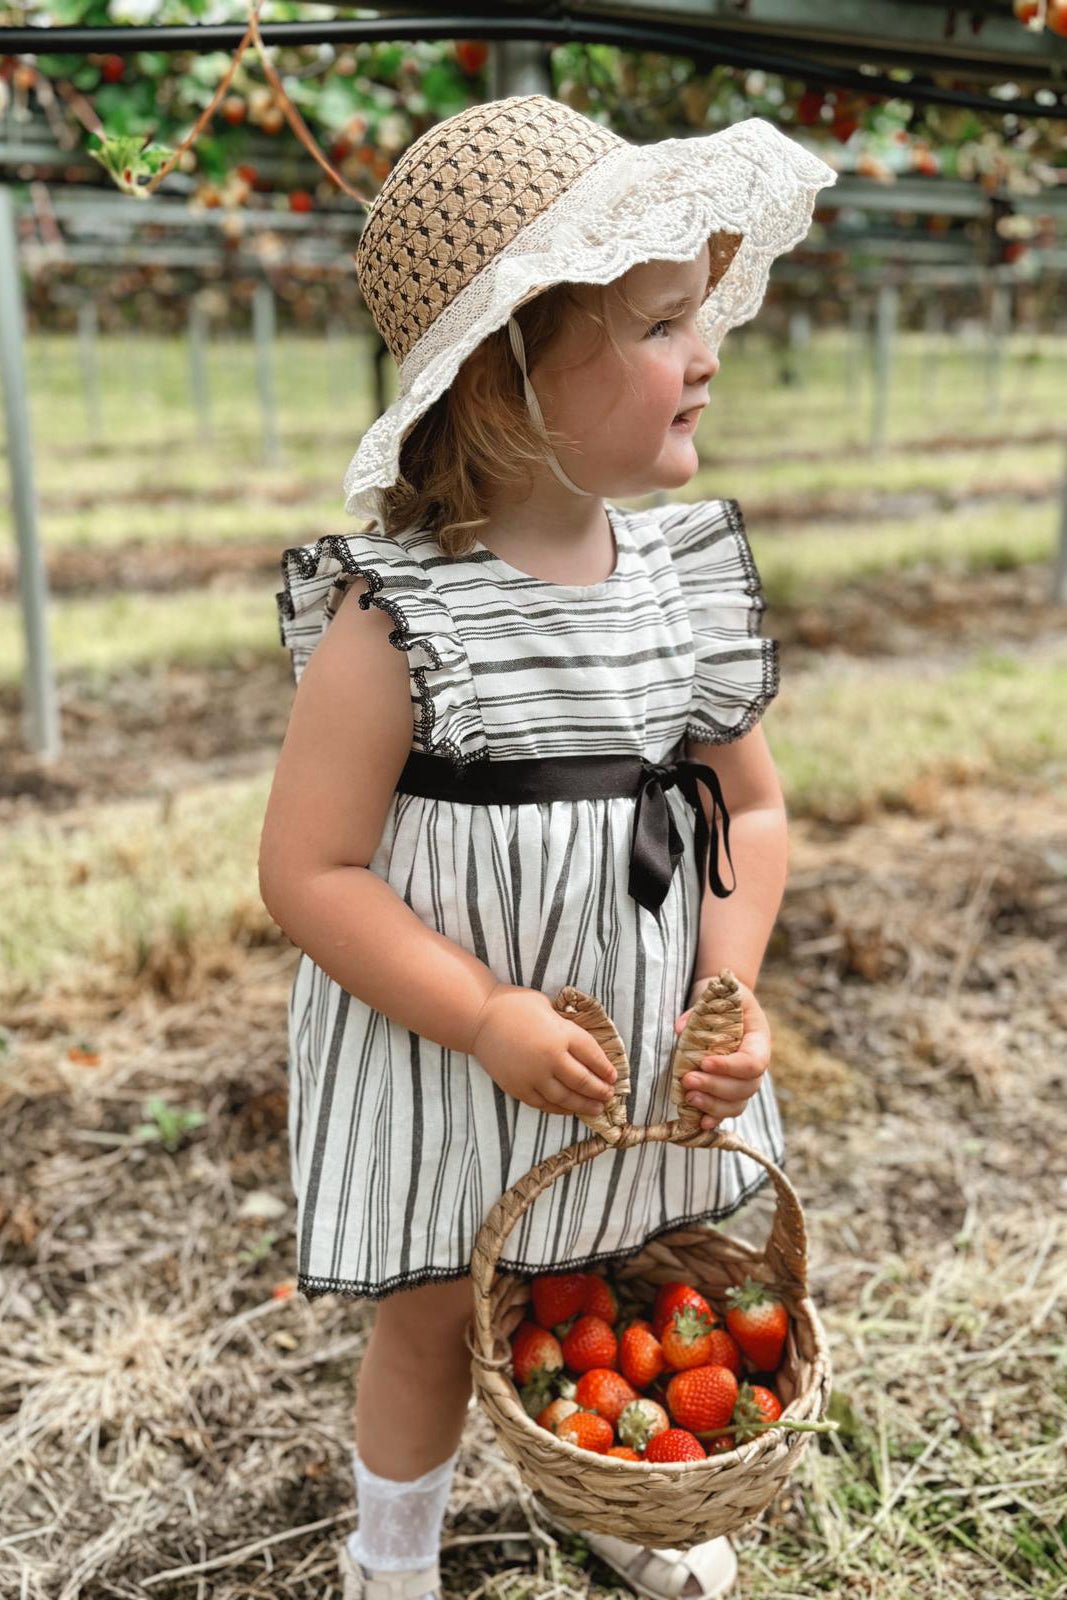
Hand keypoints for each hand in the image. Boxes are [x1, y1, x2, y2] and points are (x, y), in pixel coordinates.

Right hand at [469, 982, 618, 1118]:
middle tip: (609, 1096)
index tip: (614, 1076)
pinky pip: (544, 1104)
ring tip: (596, 1108)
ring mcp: (533, 1076)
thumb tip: (584, 1048)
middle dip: (600, 1090)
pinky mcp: (518, 1087)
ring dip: (584, 1104)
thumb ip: (566, 1028)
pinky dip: (560, 1109)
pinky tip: (570, 1109)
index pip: (592, 1056)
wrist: (478, 1018)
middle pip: (583, 1080)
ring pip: (566, 1098)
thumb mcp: (548, 1007)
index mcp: (561, 1034)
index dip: (605, 1068)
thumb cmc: (515, 1006)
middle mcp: (551, 1058)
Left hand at [671, 974, 771, 1131]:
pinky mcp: (729, 1091)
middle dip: (716, 1087)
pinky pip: (728, 1110)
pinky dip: (715, 1118)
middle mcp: (756, 1065)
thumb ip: (700, 1010)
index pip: (753, 1062)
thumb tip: (680, 1029)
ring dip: (714, 1105)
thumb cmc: (724, 999)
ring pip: (738, 1103)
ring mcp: (744, 1081)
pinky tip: (699, 1122)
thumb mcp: (718, 993)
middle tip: (688, 1080)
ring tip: (689, 1097)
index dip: (730, 1067)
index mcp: (759, 1040)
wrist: (724, 1005)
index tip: (704, 1062)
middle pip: (746, 1087)